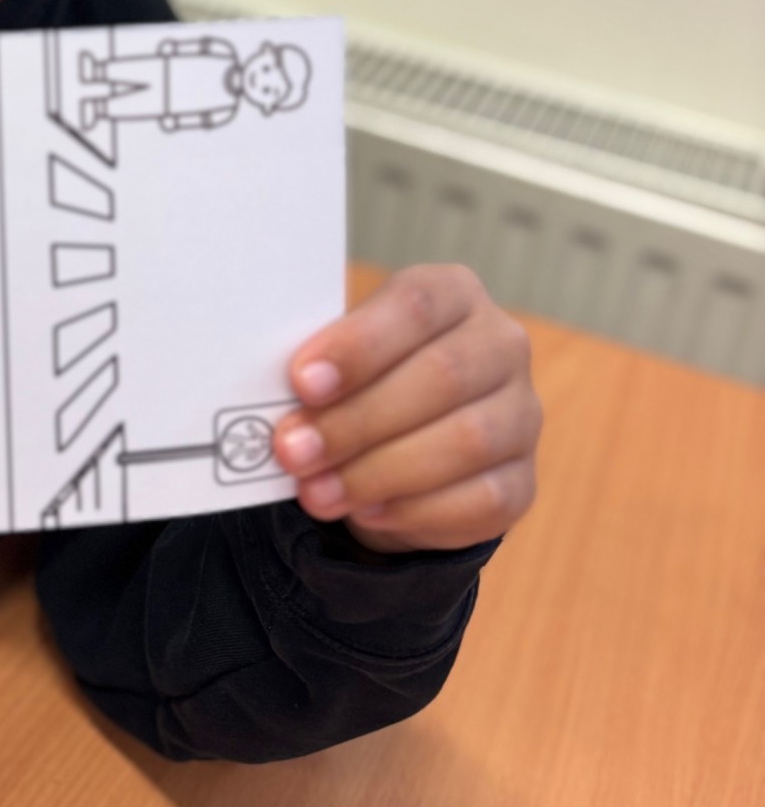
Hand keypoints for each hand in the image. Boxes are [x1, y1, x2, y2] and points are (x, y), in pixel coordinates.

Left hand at [273, 265, 541, 553]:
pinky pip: (479, 500)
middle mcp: (501, 346)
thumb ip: (321, 372)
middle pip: (441, 376)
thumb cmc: (363, 383)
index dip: (358, 345)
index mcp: (453, 294)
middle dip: (356, 420)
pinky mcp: (523, 483)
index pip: (416, 306)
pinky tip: (365, 512)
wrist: (405, 444)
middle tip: (293, 450)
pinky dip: (414, 509)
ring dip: (377, 471)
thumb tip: (283, 408)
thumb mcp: (340, 359)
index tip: (302, 381)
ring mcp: (521, 415)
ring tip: (315, 490)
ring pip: (465, 441)